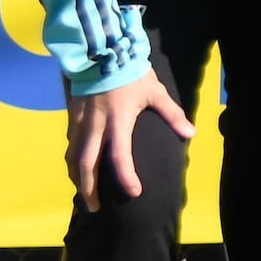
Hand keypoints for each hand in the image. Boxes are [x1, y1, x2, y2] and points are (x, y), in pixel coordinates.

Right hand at [64, 74, 182, 207]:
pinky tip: (79, 171)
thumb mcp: (155, 91)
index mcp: (117, 120)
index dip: (126, 176)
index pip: (120, 155)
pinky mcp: (71, 117)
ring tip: (85, 195)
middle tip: (94, 209)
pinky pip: (69, 145)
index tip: (134, 192)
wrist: (100, 51)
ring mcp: (79, 122)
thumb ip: (172, 113)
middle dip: (88, 190)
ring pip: (72, 158)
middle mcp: (95, 125)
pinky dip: (73, 162)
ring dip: (77, 179)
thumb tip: (191, 133)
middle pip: (84, 165)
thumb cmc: (130, 73)